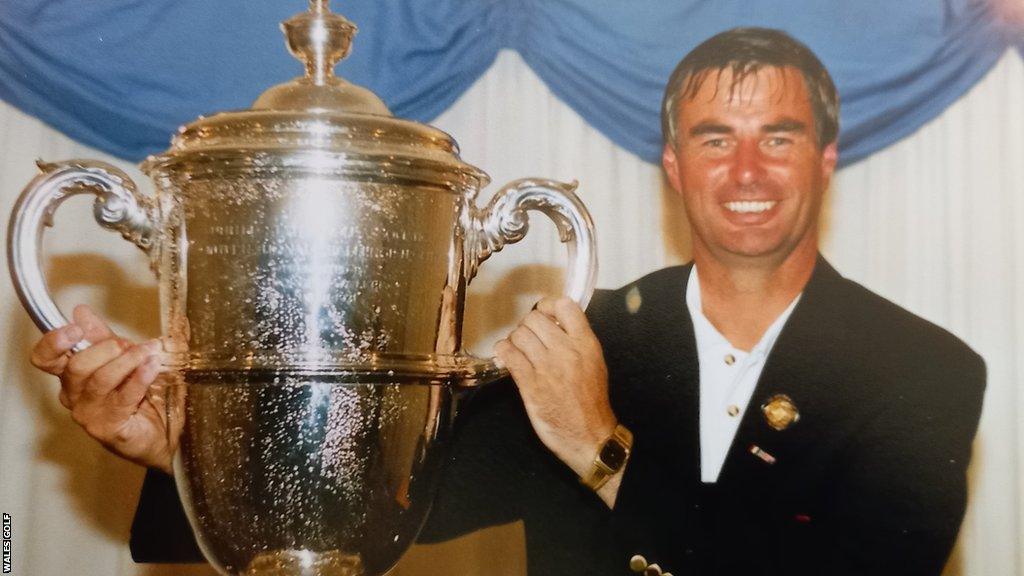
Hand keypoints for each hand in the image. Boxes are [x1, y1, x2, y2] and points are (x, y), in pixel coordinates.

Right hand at [30, 305, 173, 473]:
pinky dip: (140, 378)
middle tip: (130, 344)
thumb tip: (81, 312)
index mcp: (71, 375)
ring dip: (128, 361)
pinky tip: (152, 367)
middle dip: (106, 348)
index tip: (75, 329)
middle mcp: (73, 395)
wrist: (162, 432)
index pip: (45, 358)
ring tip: (149, 351)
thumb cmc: (140, 394)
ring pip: (100, 380)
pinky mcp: (108, 428)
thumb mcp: (122, 357)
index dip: (54, 342)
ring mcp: (89, 413)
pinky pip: (123, 398)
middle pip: (76, 366)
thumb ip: (102, 337)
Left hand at [494, 296, 621, 505]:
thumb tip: (555, 321)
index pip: (565, 305)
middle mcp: (567, 351)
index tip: (545, 316)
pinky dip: (503, 351)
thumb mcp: (594, 363)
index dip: (549, 306)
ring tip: (519, 351)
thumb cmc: (591, 400)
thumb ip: (577, 340)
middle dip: (528, 326)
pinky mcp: (530, 384)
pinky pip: (508, 355)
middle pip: (535, 318)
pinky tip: (508, 357)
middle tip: (529, 339)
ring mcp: (547, 367)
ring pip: (519, 334)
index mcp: (586, 344)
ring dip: (515, 340)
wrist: (589, 435)